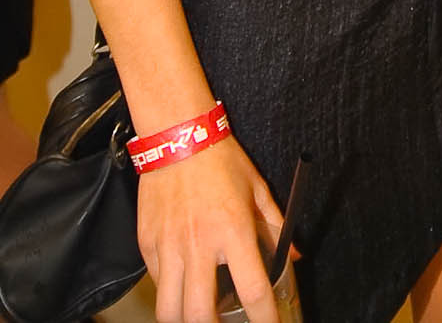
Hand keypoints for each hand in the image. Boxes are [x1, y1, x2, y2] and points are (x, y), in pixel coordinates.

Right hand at [138, 136, 284, 322]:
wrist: (178, 136)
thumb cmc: (221, 161)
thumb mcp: (257, 189)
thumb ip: (276, 226)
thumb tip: (294, 255)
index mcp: (233, 231)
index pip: (252, 290)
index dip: (265, 319)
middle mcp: (199, 245)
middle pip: (199, 315)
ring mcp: (168, 247)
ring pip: (168, 310)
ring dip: (184, 320)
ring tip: (198, 315)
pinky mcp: (147, 244)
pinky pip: (156, 283)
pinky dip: (169, 291)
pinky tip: (182, 283)